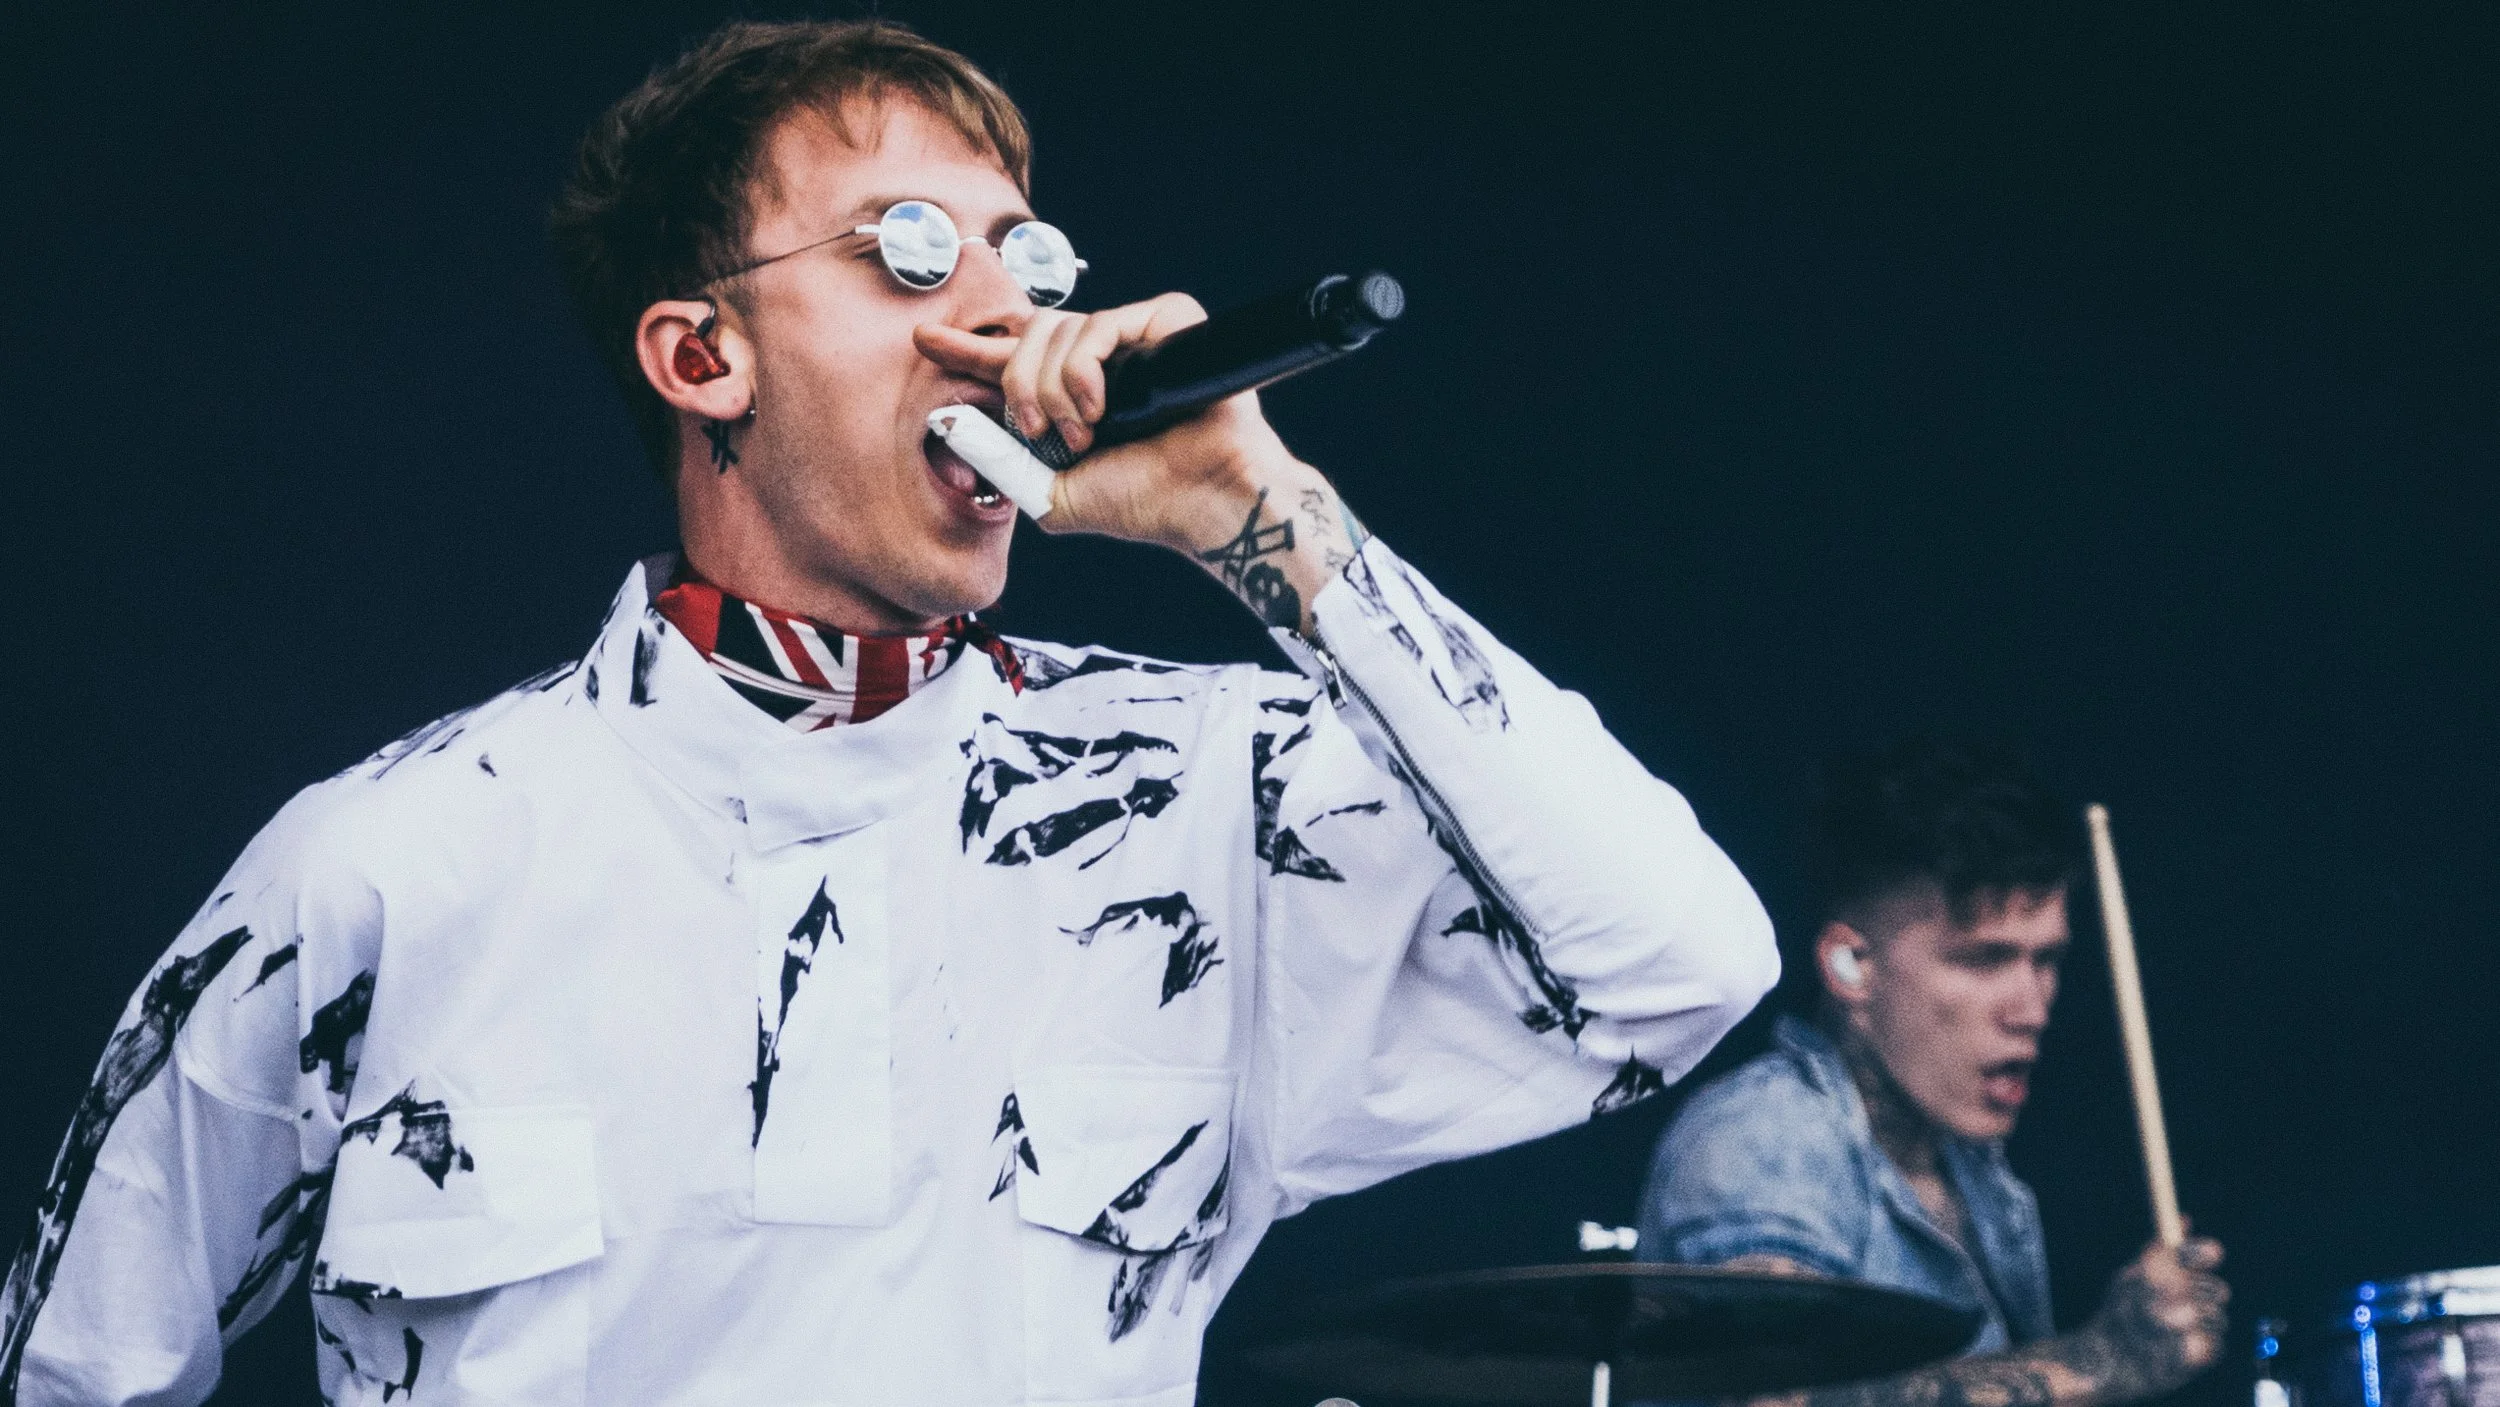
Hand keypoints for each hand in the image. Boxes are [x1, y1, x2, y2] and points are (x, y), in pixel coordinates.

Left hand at [913, 295, 1302, 550]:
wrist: (1204, 501)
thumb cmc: (1143, 503)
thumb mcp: (1051, 495)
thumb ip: (1000, 461)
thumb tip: (949, 421)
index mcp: (1070, 396)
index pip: (1009, 359)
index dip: (965, 349)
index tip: (923, 339)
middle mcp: (1100, 361)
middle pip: (1026, 336)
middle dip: (1019, 385)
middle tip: (1040, 429)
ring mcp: (1132, 338)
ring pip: (1056, 330)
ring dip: (1055, 389)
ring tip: (1086, 431)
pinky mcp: (1165, 321)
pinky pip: (1098, 324)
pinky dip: (1085, 368)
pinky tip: (1101, 406)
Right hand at [2075, 1235, 2229, 1402]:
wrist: (2104, 1363)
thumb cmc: (2118, 1316)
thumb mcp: (2130, 1276)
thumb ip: (2161, 1251)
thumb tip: (2185, 1220)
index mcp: (2152, 1272)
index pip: (2193, 1252)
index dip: (2205, 1251)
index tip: (2214, 1253)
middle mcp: (2169, 1295)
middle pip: (2219, 1289)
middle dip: (2207, 1298)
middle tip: (2186, 1306)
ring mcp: (2184, 1326)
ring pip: (2218, 1319)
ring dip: (2205, 1326)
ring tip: (2177, 1332)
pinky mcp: (2196, 1352)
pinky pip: (2216, 1344)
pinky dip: (2203, 1347)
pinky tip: (2179, 1347)